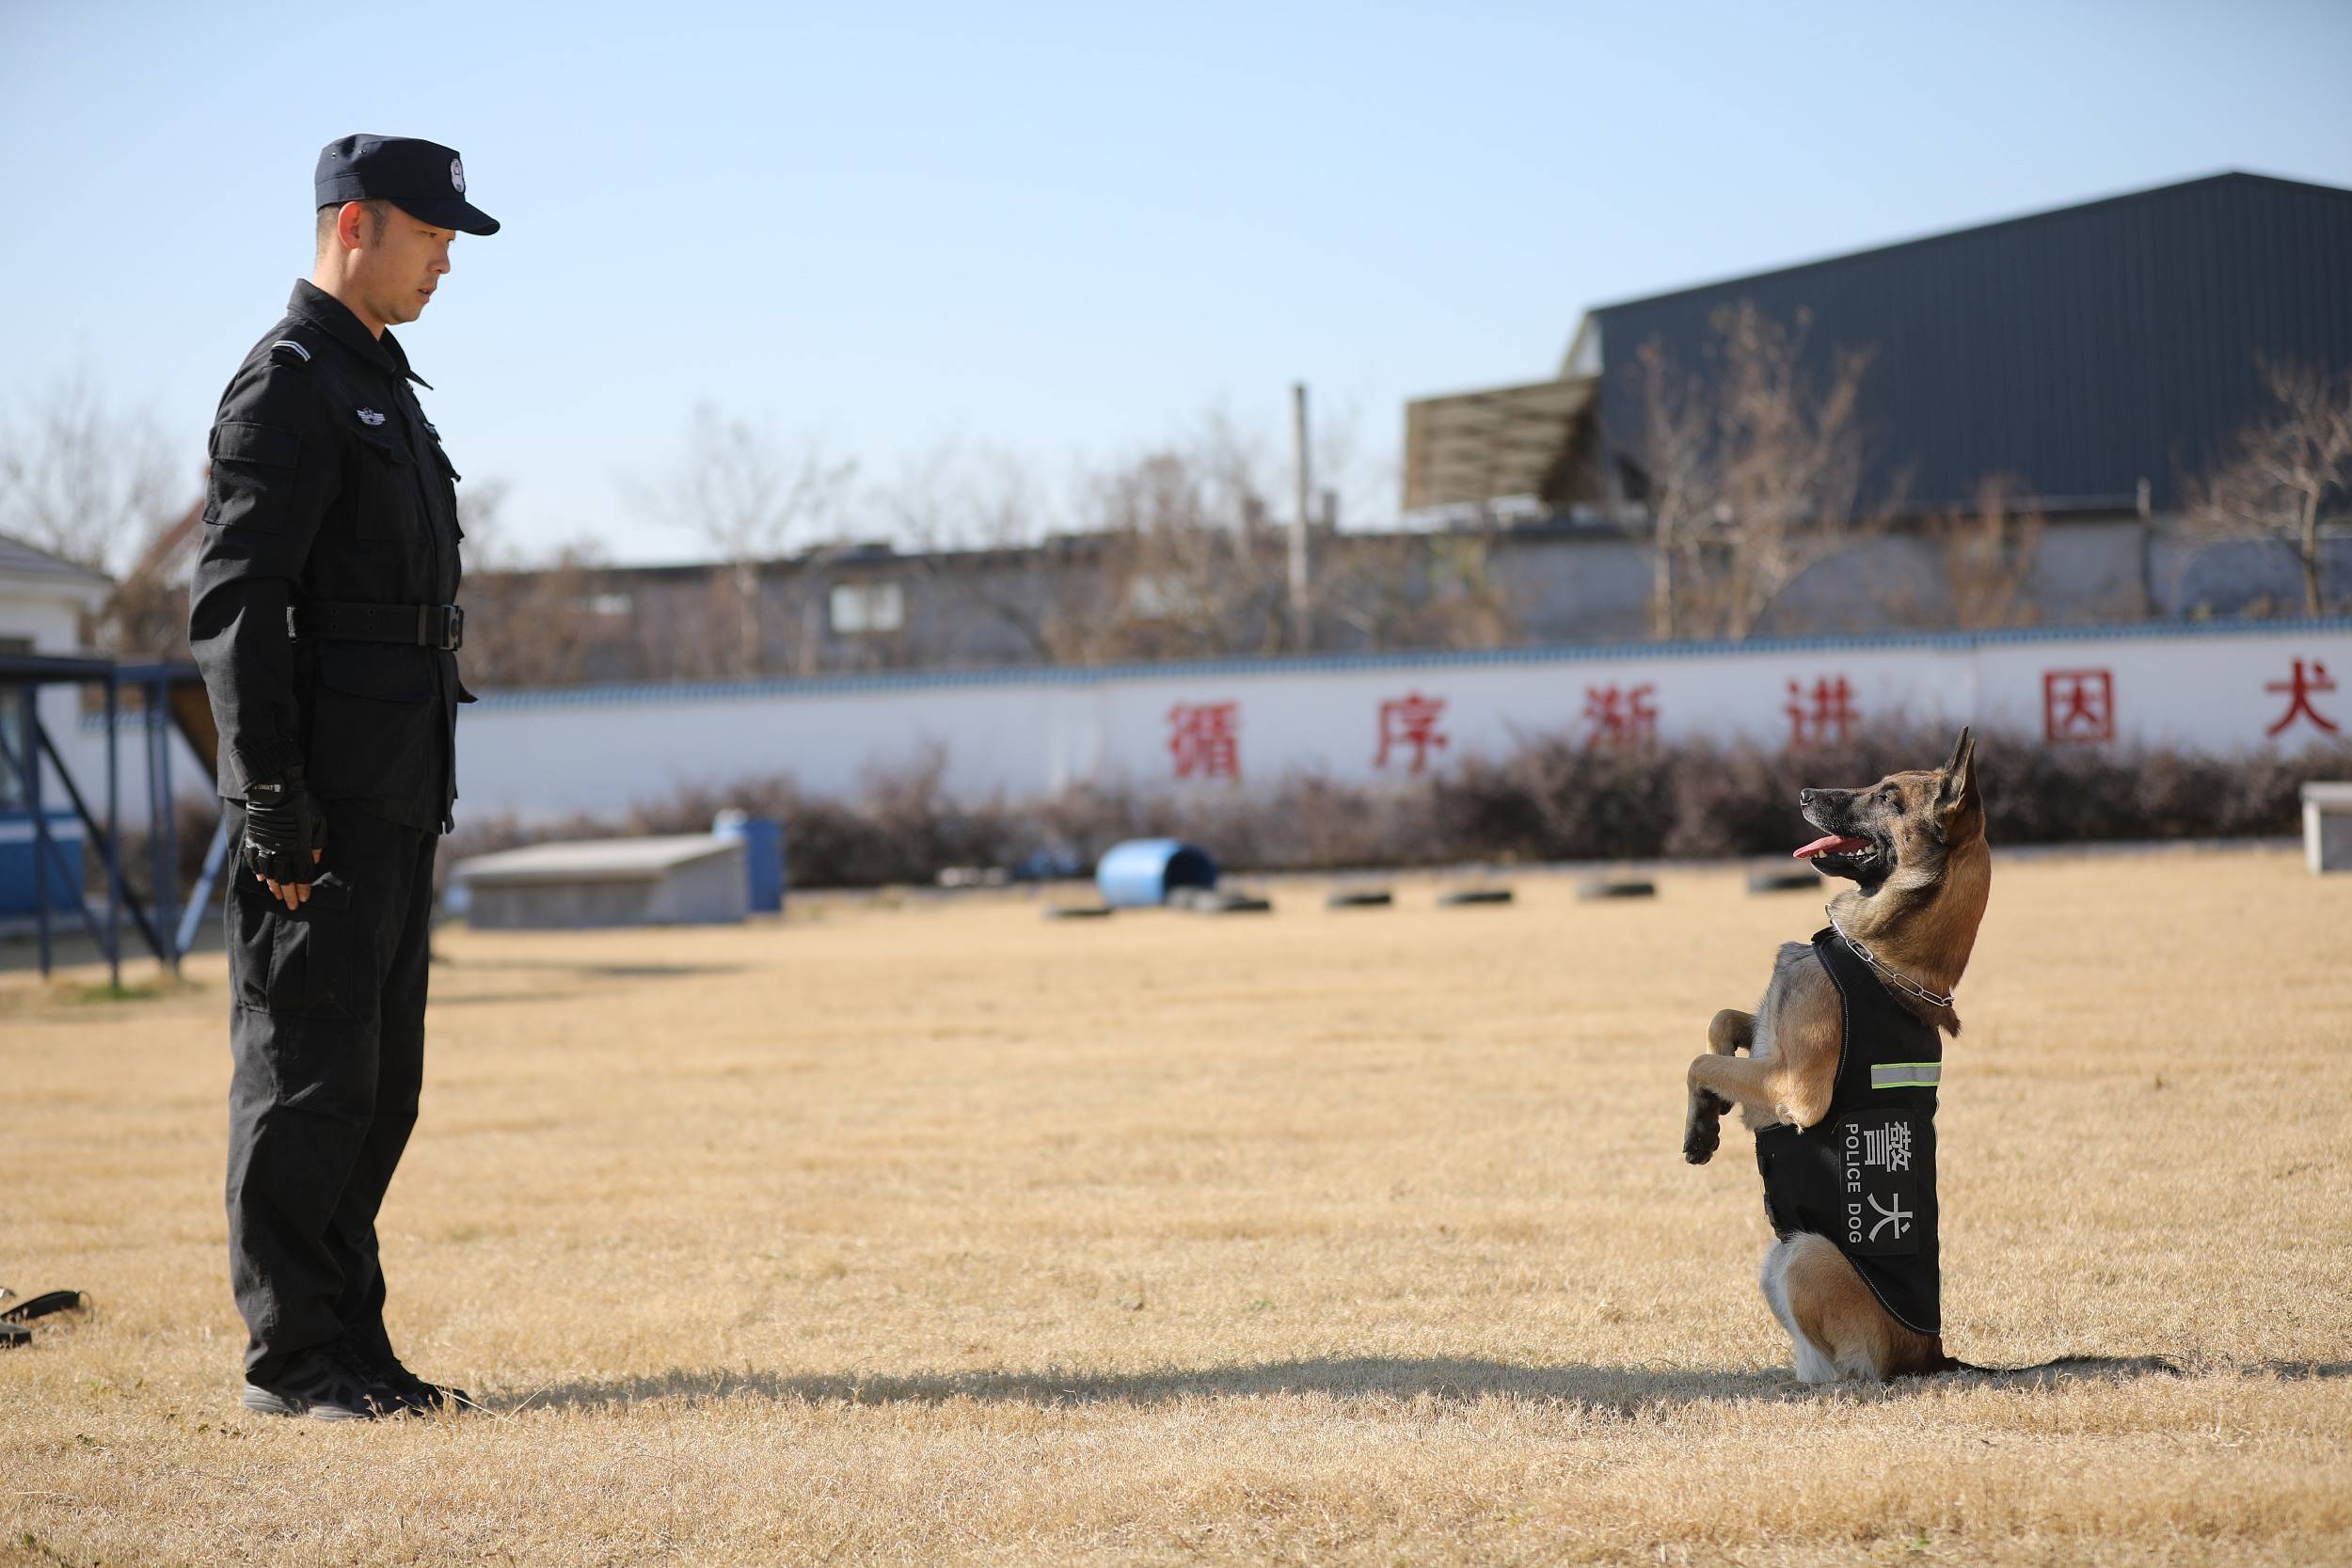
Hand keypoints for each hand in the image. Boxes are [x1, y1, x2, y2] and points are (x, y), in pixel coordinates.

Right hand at [243, 770, 329, 910]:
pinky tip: (261, 879)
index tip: (304, 899)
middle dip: (289, 894)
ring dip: (274, 886)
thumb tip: (315, 860)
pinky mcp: (253, 840)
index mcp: (299, 849)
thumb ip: (318, 844)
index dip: (304, 889)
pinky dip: (257, 871)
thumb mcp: (319, 823)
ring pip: (268, 873)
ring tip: (278, 895)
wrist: (276, 790)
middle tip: (291, 906)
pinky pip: (254, 860)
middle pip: (285, 879)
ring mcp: (265, 847)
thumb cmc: (303, 805)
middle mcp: (281, 852)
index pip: (302, 875)